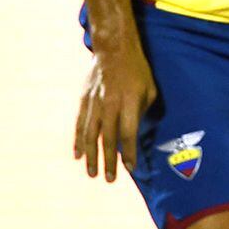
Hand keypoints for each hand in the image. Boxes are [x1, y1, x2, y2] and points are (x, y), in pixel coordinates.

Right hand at [74, 40, 157, 181]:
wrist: (113, 50)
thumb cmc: (138, 71)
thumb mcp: (149, 90)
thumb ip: (143, 112)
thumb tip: (135, 133)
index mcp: (130, 101)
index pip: (129, 133)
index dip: (129, 152)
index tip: (131, 168)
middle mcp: (110, 104)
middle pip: (108, 139)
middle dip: (109, 161)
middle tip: (110, 179)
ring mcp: (94, 103)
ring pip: (91, 135)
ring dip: (91, 156)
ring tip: (92, 173)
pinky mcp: (84, 101)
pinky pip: (80, 125)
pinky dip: (79, 141)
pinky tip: (78, 155)